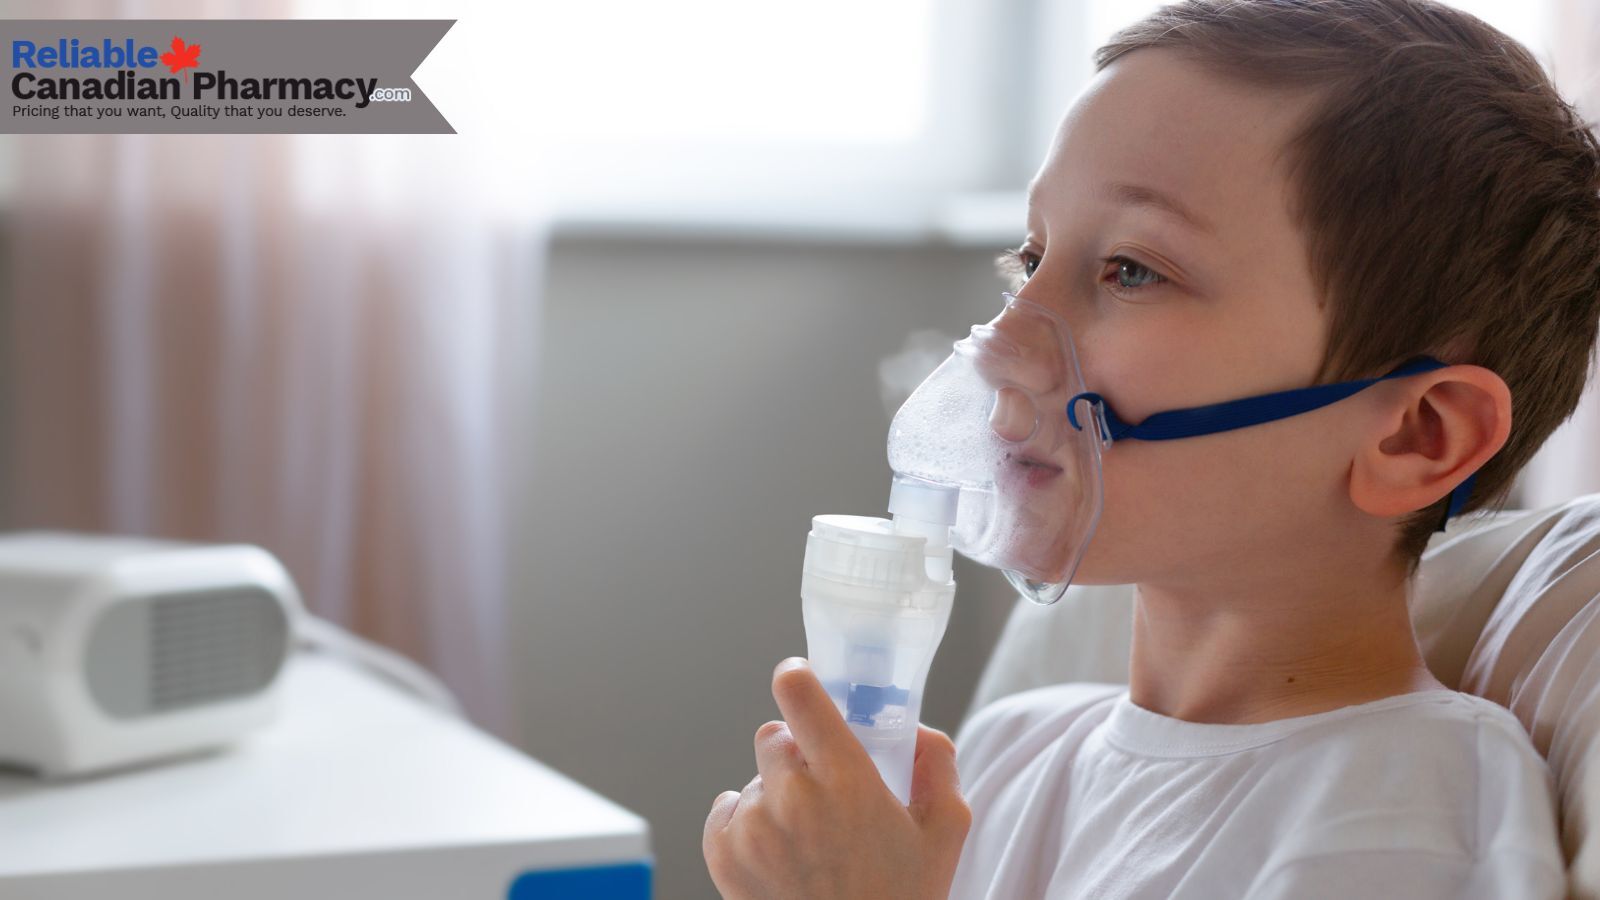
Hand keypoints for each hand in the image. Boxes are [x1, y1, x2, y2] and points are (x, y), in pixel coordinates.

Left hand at [703, 657, 971, 898]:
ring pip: (754, 778)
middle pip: (774, 736)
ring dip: (775, 795)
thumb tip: (914, 729)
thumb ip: (937, 766)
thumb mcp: (944, 833)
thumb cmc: (900, 898)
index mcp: (847, 780)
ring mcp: (752, 827)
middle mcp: (792, 797)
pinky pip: (726, 810)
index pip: (799, 694)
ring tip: (807, 840)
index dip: (799, 679)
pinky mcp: (722, 855)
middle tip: (824, 789)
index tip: (802, 681)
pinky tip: (780, 854)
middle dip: (797, 753)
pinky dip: (746, 823)